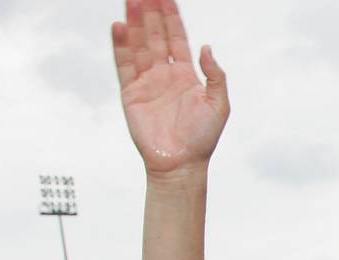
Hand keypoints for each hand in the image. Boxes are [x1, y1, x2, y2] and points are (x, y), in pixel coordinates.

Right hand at [112, 0, 229, 174]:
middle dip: (151, 14)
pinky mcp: (131, 93)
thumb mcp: (218, 104)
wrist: (180, 163)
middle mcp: (165, 75)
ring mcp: (146, 82)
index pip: (177, 39)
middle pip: (156, 36)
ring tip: (131, 1)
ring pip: (139, 45)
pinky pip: (124, 65)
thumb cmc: (203, 138)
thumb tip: (207, 47)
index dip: (172, 18)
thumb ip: (215, 75)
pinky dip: (121, 46)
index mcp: (186, 75)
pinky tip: (120, 27)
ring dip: (135, 23)